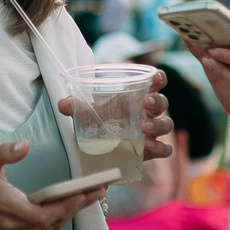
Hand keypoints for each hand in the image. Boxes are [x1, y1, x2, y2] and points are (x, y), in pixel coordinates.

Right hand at [0, 141, 104, 229]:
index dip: (66, 207)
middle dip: (77, 207)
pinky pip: (43, 229)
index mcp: (6, 206)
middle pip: (52, 223)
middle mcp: (12, 224)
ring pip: (50, 228)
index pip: (43, 214)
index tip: (85, 193)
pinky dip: (60, 218)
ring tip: (93, 196)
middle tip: (100, 190)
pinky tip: (73, 204)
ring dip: (72, 213)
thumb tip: (25, 145)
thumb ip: (4, 152)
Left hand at [57, 69, 174, 160]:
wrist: (97, 149)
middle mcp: (148, 112)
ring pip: (166, 124)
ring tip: (143, 128)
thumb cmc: (100, 122)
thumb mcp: (87, 113)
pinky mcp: (151, 151)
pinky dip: (160, 147)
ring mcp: (152, 131)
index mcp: (138, 96)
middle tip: (145, 103)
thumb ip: (77, 107)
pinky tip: (148, 146)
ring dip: (158, 124)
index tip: (155, 78)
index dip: (159, 78)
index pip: (155, 82)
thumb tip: (63, 104)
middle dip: (157, 101)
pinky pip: (165, 149)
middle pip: (162, 103)